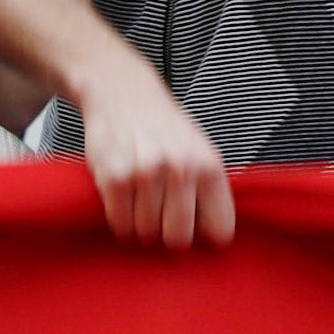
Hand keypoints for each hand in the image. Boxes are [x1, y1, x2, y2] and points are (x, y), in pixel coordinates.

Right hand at [79, 63, 234, 248]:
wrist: (122, 94)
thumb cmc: (163, 126)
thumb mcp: (200, 149)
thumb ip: (210, 189)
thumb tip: (215, 237)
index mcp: (208, 166)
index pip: (219, 229)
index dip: (207, 236)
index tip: (197, 231)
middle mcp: (180, 170)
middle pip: (177, 239)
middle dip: (168, 235)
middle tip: (162, 218)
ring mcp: (145, 175)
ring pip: (146, 234)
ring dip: (142, 225)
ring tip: (142, 201)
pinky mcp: (115, 178)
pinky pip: (120, 224)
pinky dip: (121, 220)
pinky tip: (125, 201)